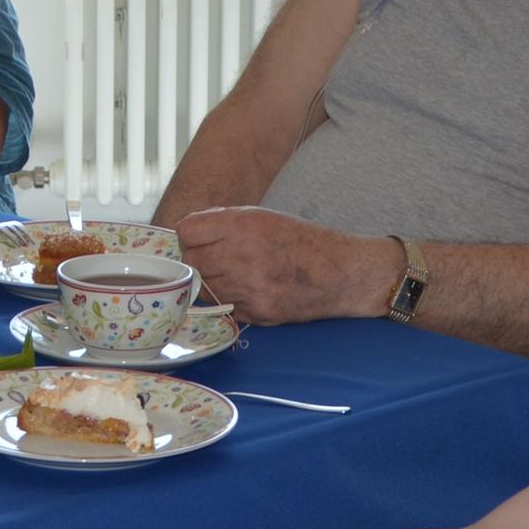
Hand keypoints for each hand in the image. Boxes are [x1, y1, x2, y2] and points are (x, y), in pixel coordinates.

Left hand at [177, 206, 395, 324]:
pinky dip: (232, 301)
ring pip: (205, 288)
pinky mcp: (257, 312)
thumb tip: (187, 233)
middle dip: (199, 262)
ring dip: (214, 283)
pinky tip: (252, 291)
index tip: (201, 241)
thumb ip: (224, 223)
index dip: (191, 237)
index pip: (186, 231)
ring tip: (238, 276)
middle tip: (217, 261)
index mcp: (242, 224)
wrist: (342, 273)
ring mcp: (248, 286)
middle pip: (191, 262)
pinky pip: (225, 307)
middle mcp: (241, 254)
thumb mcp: (263, 217)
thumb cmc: (302, 241)